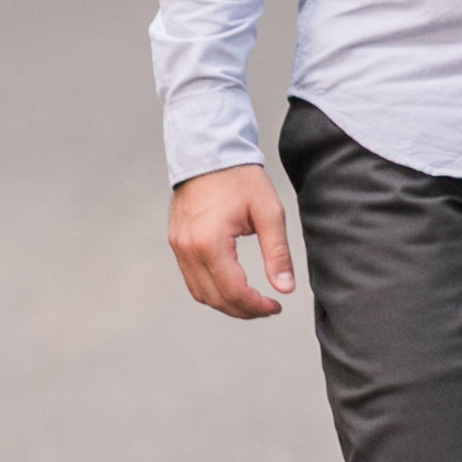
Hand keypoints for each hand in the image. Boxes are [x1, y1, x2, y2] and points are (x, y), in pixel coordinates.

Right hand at [169, 164, 296, 316]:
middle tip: (268, 309)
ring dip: (226, 303)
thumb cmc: (241, 178)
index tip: (277, 307)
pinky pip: (192, 278)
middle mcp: (187, 249)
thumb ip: (278, 253)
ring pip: (200, 293)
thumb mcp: (269, 212)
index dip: (256, 306)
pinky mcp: (176, 242)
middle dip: (243, 310)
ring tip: (253, 302)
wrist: (210, 151)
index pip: (232, 291)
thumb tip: (285, 289)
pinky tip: (233, 286)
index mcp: (209, 243)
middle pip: (214, 298)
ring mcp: (178, 247)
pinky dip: (212, 289)